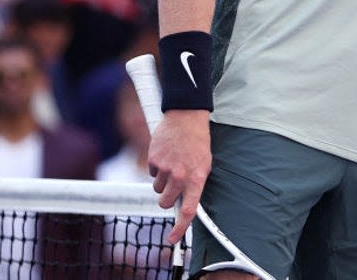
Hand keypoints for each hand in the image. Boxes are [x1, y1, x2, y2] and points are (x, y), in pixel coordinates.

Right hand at [149, 109, 210, 244]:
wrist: (186, 117)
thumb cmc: (198, 142)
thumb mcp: (204, 165)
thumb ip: (194, 184)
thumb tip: (186, 205)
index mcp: (196, 178)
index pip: (188, 210)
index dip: (180, 228)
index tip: (173, 238)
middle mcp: (180, 176)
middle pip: (165, 202)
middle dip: (167, 198)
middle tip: (174, 184)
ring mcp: (165, 169)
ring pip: (157, 189)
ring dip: (162, 181)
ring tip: (172, 164)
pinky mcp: (153, 160)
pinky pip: (152, 174)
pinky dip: (157, 169)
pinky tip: (166, 155)